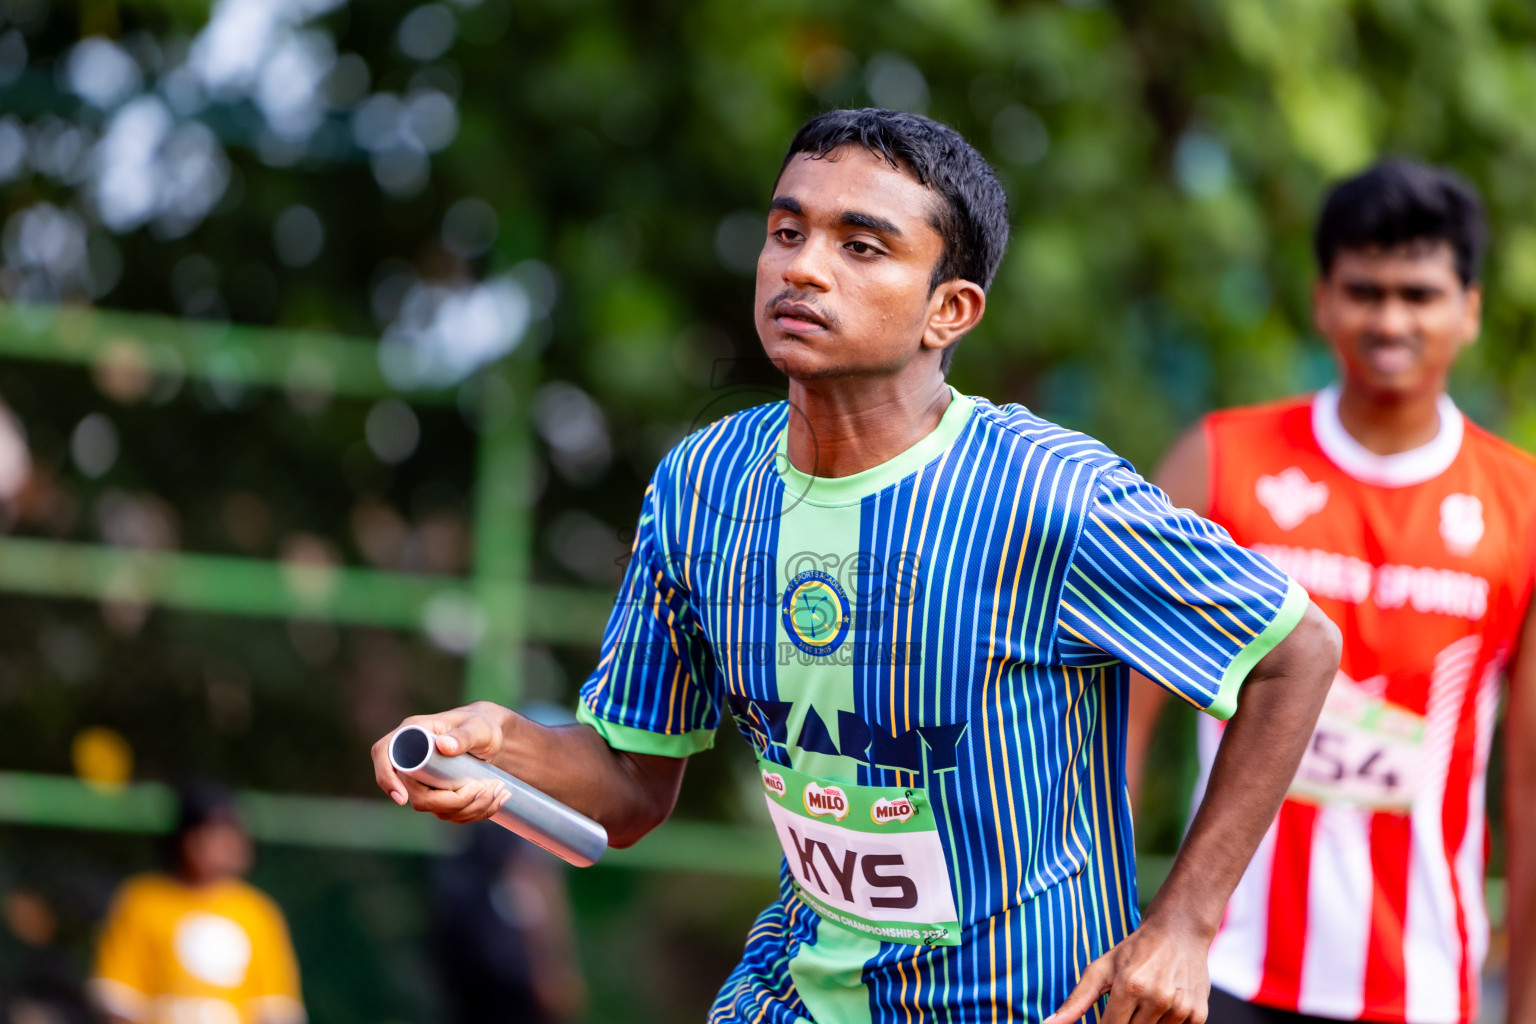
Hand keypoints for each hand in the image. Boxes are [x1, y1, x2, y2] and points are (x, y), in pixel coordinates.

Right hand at [370, 702, 517, 822]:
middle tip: (484, 787)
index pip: (384, 755)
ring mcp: (424, 780)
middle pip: (414, 794)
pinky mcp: (438, 794)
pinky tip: (496, 799)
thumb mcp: (478, 727)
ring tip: (499, 788)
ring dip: (469, 807)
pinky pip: (450, 812)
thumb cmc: (483, 724)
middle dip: (451, 801)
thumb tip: (443, 746)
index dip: (387, 778)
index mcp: (413, 734)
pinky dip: (474, 811)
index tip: (402, 798)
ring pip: (435, 808)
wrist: (494, 736)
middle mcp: (413, 758)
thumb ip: (464, 735)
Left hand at [1045, 917, 1210, 1023]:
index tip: (1105, 1019)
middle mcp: (1157, 998)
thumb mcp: (1101, 969)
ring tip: (1145, 1002)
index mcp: (1129, 986)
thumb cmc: (1135, 951)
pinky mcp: (1198, 1015)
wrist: (1179, 932)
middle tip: (1126, 1005)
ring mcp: (1180, 1008)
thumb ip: (1076, 1000)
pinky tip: (1163, 1005)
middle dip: (1124, 1023)